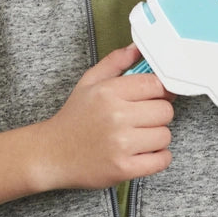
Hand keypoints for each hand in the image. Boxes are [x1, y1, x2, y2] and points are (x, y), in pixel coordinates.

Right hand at [38, 44, 173, 191]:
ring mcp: (121, 144)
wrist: (52, 153)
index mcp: (109, 91)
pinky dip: (159, 157)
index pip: (155, 84)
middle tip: (144, 117)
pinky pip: (162, 160)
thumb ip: (115, 62)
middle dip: (158, 113)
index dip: (160, 90)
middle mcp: (116, 116)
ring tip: (140, 135)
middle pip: (165, 110)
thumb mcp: (89, 82)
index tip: (155, 95)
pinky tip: (144, 152)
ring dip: (157, 136)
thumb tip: (137, 48)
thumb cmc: (74, 117)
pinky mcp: (124, 168)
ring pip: (165, 135)